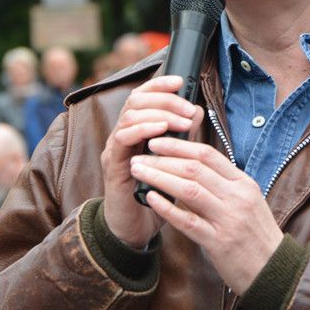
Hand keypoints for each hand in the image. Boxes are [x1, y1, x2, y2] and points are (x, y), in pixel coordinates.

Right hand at [101, 75, 201, 248]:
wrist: (135, 228)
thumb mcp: (173, 161)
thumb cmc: (155, 194)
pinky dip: (142, 129)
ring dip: (159, 114)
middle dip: (165, 100)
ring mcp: (116, 149)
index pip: (143, 97)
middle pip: (136, 100)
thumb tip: (196, 110)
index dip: (159, 85)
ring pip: (130, 116)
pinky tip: (161, 130)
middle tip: (188, 109)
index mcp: (136, 130)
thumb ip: (181, 135)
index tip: (180, 81)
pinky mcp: (113, 166)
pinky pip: (122, 139)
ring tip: (181, 121)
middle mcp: (123, 135)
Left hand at [132, 137, 282, 293]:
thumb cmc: (257, 236)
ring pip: (189, 190)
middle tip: (140, 155)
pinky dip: (167, 208)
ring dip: (160, 177)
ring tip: (139, 171)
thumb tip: (189, 170)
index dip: (179, 145)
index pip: (208, 155)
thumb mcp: (247, 203)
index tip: (157, 141)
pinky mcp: (219, 243)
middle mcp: (237, 197)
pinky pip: (188, 221)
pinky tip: (150, 199)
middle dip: (163, 159)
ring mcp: (229, 219)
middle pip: (195, 168)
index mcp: (244, 184)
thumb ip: (223, 186)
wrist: (276, 272)